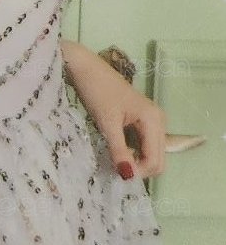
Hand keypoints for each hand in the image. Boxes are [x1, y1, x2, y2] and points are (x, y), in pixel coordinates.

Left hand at [61, 40, 166, 179]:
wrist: (86, 67)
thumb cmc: (97, 91)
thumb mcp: (107, 123)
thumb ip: (119, 150)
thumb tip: (128, 177)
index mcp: (154, 120)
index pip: (155, 160)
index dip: (138, 172)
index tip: (117, 173)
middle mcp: (158, 120)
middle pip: (158, 159)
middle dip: (140, 168)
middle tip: (116, 168)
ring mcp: (152, 120)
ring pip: (151, 153)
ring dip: (137, 161)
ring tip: (115, 158)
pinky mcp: (142, 119)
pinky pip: (144, 144)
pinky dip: (134, 152)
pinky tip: (118, 149)